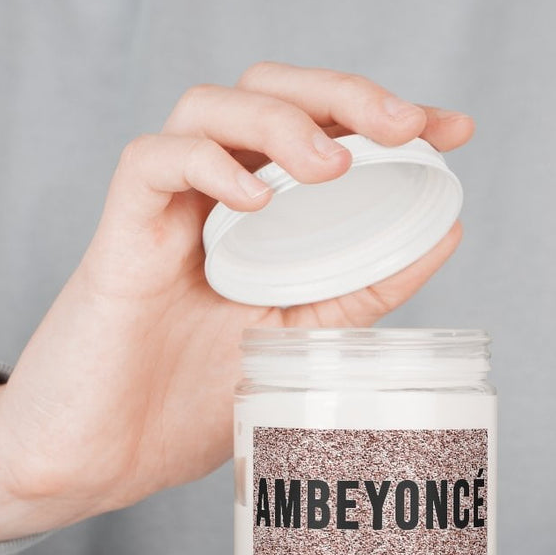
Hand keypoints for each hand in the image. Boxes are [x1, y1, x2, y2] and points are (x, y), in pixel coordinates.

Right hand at [0, 62, 472, 543]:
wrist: (102, 461)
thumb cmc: (185, 405)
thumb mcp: (298, 343)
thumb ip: (359, 290)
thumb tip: (443, 236)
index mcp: (257, 224)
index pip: (320, 133)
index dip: (385, 115)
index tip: (454, 129)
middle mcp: (211, 204)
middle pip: (269, 93)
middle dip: (343, 94)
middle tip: (405, 124)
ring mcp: (164, 216)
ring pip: (210, 108)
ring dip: (280, 121)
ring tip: (332, 166)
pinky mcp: (119, 240)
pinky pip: (152, 164)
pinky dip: (207, 164)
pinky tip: (254, 199)